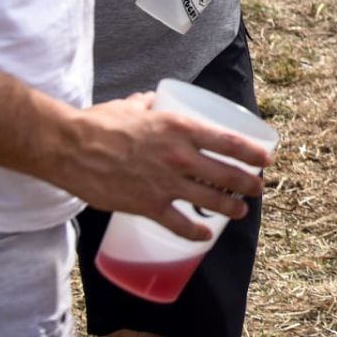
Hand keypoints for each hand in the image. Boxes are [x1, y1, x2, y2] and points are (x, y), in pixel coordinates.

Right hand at [52, 93, 269, 237]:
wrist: (71, 147)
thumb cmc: (99, 123)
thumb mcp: (132, 105)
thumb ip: (148, 104)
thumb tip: (152, 100)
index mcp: (180, 127)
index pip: (229, 141)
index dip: (253, 153)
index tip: (265, 159)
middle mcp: (179, 156)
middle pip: (227, 174)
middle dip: (249, 183)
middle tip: (257, 188)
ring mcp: (166, 184)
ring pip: (211, 201)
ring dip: (231, 208)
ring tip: (241, 211)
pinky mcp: (148, 206)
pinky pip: (180, 225)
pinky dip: (196, 234)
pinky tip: (205, 236)